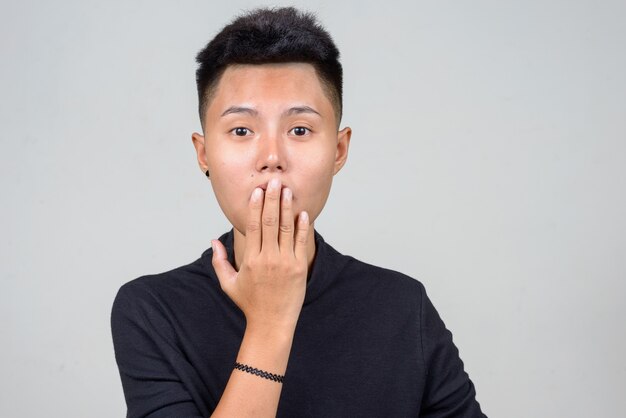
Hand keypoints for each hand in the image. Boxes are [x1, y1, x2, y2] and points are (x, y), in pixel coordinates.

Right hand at [211, 178, 309, 330]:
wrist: (271, 323)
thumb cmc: (249, 303)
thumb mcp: (229, 284)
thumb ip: (219, 261)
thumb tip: (213, 241)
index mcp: (250, 260)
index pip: (253, 227)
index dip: (255, 207)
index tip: (257, 191)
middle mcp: (268, 259)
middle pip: (269, 222)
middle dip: (272, 200)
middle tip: (275, 181)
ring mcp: (285, 262)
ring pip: (285, 229)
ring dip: (287, 208)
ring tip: (288, 190)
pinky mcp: (298, 268)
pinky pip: (300, 242)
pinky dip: (301, 227)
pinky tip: (301, 213)